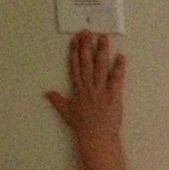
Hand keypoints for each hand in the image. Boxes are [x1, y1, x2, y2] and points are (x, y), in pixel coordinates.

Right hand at [46, 31, 125, 150]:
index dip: (75, 52)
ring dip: (102, 51)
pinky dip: (118, 68)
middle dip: (87, 46)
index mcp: (78, 90)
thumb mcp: (67, 113)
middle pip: (86, 62)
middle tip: (88, 31)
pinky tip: (120, 56)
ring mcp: (100, 90)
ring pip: (100, 67)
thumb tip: (47, 93)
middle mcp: (88, 87)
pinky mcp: (113, 95)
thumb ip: (57, 101)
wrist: (95, 138)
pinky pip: (116, 79)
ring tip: (104, 37)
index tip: (75, 39)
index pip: (75, 66)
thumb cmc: (82, 127)